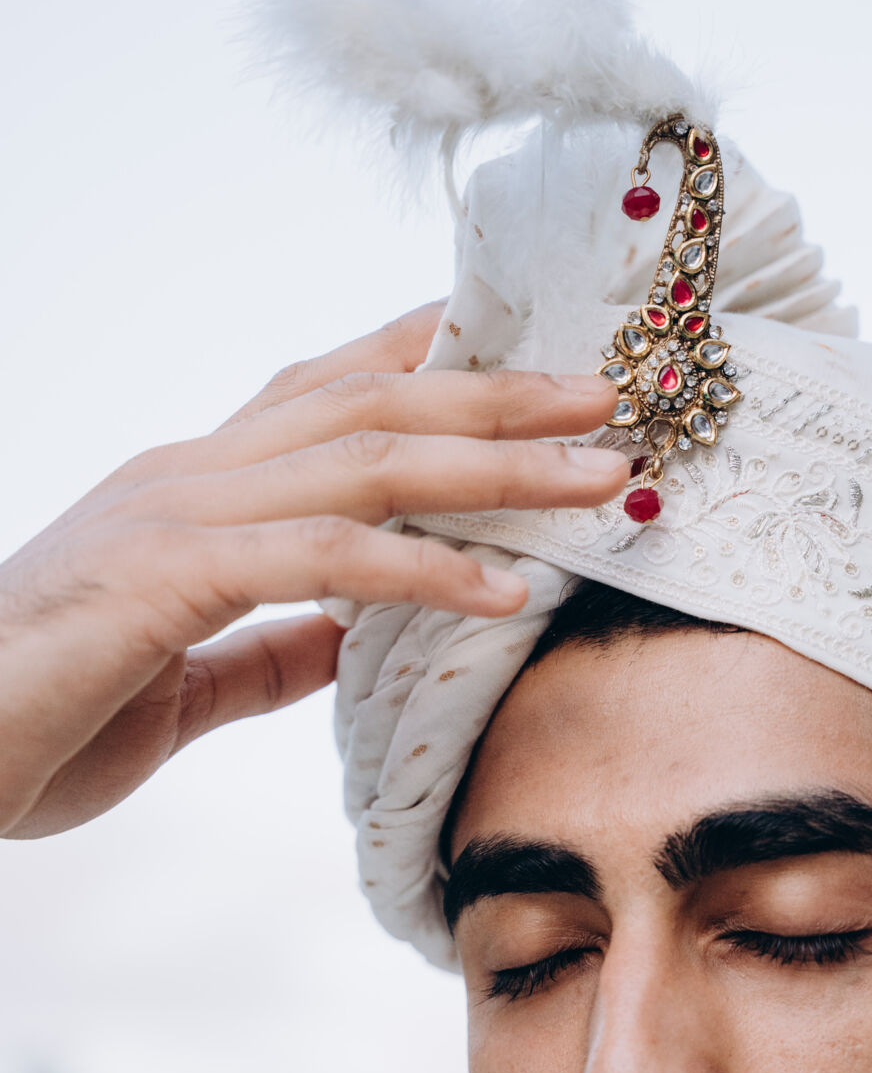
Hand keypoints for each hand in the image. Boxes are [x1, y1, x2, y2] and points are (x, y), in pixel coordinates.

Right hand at [0, 302, 625, 838]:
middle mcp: (192, 476)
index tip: (536, 356)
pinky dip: (427, 567)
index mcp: (196, 490)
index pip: (331, 394)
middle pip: (374, 401)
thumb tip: (350, 637)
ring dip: (498, 462)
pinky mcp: (165, 578)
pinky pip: (324, 559)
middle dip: (501, 393)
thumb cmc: (36, 716)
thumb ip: (268, 650)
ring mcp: (175, 514)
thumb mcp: (184, 682)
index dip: (435, 362)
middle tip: (613, 395)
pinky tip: (508, 590)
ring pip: (366, 457)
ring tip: (602, 476)